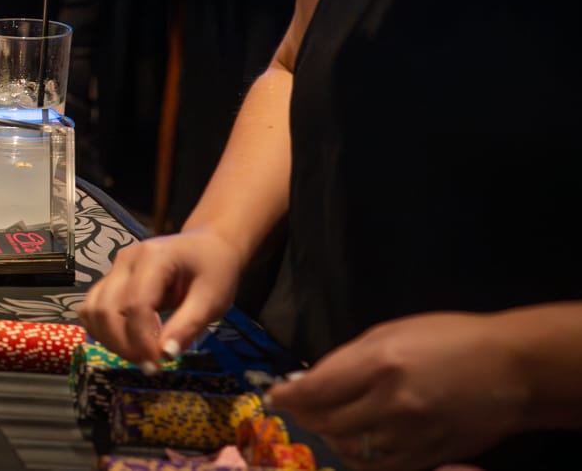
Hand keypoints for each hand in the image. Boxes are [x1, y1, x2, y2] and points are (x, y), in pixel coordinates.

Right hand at [77, 228, 244, 365]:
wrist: (208, 245)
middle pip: (107, 308)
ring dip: (110, 340)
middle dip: (124, 344)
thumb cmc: (214, 270)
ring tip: (138, 357)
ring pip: (93, 309)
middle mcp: (125, 260)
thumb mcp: (212, 299)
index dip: (143, 340)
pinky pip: (93, 307)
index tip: (159, 366)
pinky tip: (125, 344)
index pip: (136, 304)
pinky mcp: (111, 279)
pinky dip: (102, 330)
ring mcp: (114, 269)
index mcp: (153, 258)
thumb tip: (165, 355)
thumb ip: (188, 326)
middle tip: (150, 367)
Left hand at [267, 312, 531, 469]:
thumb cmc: (449, 339)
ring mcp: (411, 436)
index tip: (276, 395)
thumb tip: (311, 381)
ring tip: (326, 424)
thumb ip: (349, 360)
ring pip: (349, 451)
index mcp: (379, 364)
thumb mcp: (391, 333)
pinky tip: (354, 444)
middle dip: (305, 417)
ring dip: (329, 439)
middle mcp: (391, 404)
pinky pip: (379, 467)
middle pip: (327, 424)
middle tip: (298, 409)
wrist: (512, 371)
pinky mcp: (428, 457)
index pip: (315, 391)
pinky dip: (358, 458)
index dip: (288, 397)